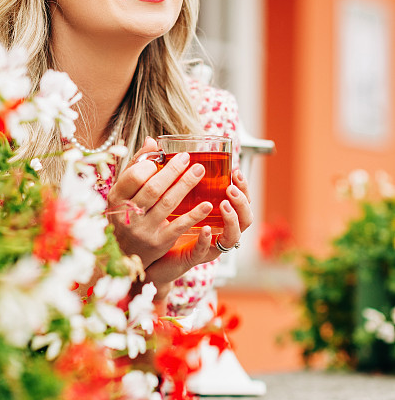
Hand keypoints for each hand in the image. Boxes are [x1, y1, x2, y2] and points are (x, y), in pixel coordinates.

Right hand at [107, 137, 216, 267]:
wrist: (122, 254)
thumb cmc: (125, 216)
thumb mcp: (122, 192)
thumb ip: (136, 166)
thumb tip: (152, 141)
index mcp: (116, 198)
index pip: (133, 177)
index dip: (150, 165)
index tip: (163, 159)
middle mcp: (128, 215)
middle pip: (153, 188)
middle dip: (173, 170)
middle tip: (188, 158)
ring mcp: (143, 230)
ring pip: (168, 203)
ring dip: (186, 185)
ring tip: (199, 170)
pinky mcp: (159, 243)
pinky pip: (179, 226)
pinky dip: (194, 214)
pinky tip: (208, 203)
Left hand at [137, 167, 252, 287]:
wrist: (155, 255)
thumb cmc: (167, 223)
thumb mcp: (175, 197)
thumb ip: (171, 173)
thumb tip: (154, 142)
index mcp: (220, 215)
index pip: (243, 201)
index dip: (244, 187)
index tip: (236, 171)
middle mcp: (220, 231)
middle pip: (246, 219)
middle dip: (242, 202)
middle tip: (231, 188)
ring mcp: (210, 245)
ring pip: (233, 237)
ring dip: (232, 220)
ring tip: (224, 205)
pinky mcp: (194, 256)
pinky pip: (204, 251)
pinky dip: (206, 240)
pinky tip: (204, 229)